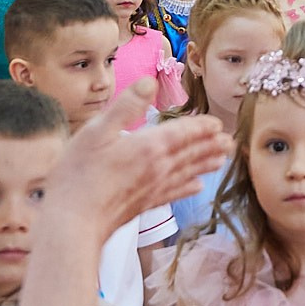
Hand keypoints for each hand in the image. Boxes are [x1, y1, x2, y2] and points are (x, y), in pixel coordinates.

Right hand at [38, 81, 225, 251]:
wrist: (74, 223)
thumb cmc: (79, 175)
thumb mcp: (96, 131)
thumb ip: (126, 106)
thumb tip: (150, 82)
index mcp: (149, 146)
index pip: (183, 133)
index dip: (201, 127)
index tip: (217, 123)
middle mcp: (158, 168)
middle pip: (192, 153)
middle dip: (212, 145)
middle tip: (231, 141)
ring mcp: (154, 188)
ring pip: (188, 173)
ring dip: (206, 164)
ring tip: (222, 159)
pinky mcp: (145, 205)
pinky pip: (175, 193)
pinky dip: (189, 188)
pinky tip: (197, 187)